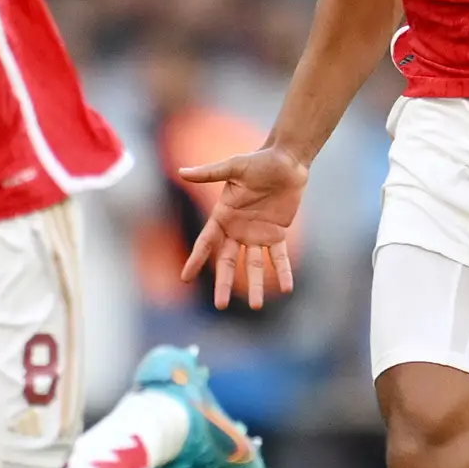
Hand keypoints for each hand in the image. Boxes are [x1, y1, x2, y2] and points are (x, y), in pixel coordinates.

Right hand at [179, 143, 311, 309]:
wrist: (286, 161)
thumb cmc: (257, 162)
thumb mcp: (233, 167)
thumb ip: (209, 173)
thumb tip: (182, 172)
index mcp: (223, 216)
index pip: (206, 242)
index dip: (196, 260)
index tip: (185, 278)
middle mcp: (237, 230)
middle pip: (228, 262)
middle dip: (224, 284)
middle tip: (220, 306)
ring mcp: (257, 234)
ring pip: (253, 266)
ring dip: (255, 286)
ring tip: (256, 306)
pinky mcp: (277, 234)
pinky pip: (279, 257)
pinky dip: (283, 272)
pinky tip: (286, 289)